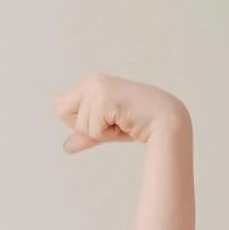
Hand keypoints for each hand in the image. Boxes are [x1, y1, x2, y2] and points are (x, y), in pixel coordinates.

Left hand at [53, 74, 191, 153]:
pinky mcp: (104, 99)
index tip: (106, 119)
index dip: (79, 120)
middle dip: (84, 126)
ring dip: (101, 132)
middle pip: (61, 112)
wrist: (167, 120)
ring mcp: (97, 88)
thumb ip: (86, 134)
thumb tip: (66, 147)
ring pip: (80, 125)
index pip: (60, 104)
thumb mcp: (107, 128)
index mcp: (91, 84)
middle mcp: (91, 82)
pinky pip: (93, 130)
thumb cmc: (140, 123)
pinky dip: (108, 134)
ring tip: (122, 122)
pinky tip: (125, 122)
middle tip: (112, 122)